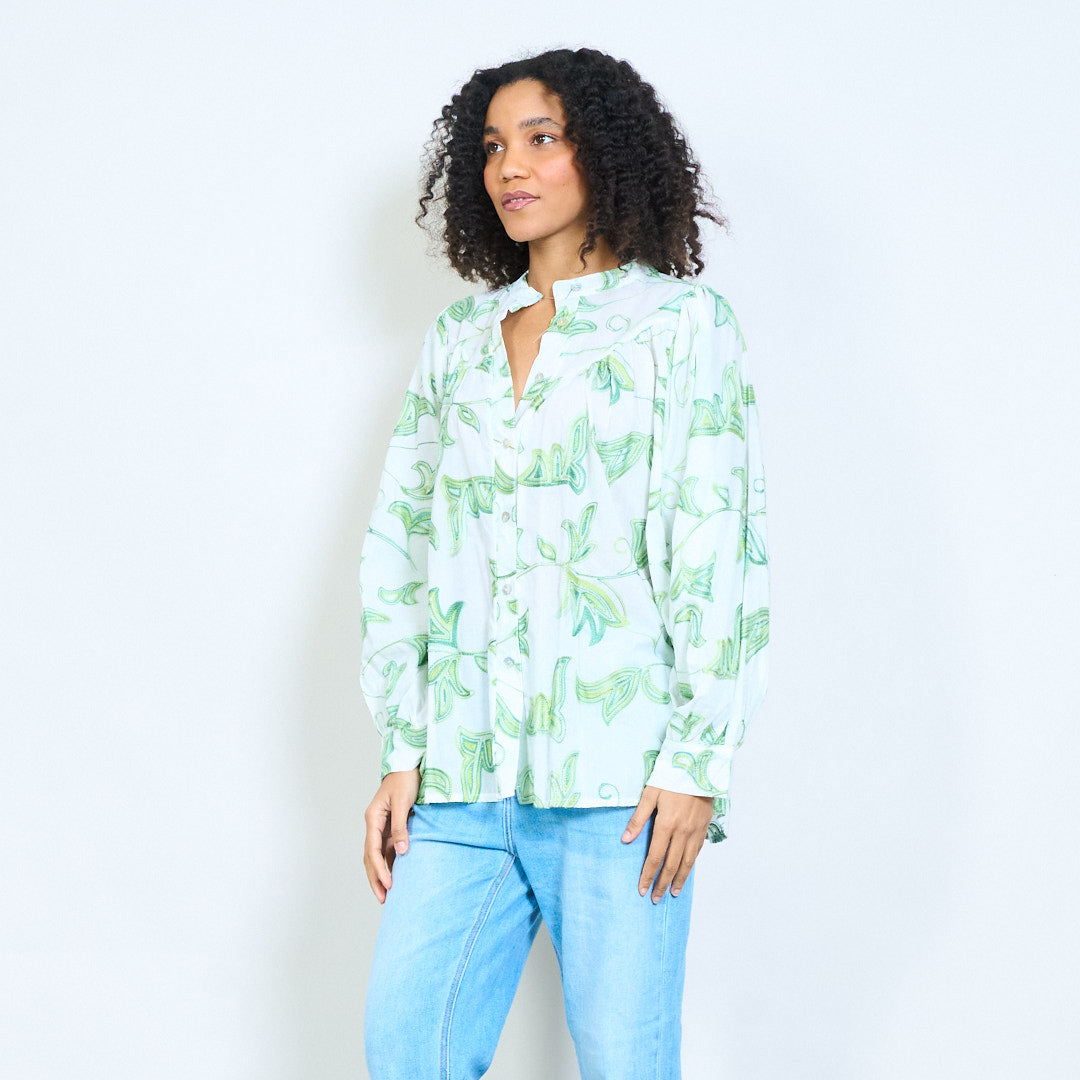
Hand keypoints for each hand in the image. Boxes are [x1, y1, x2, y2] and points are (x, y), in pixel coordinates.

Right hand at [363, 767, 420, 903]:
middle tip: (383, 899)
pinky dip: (390, 862)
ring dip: (381, 873)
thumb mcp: (402, 803)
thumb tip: (402, 852)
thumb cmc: (405, 780)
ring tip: (387, 893)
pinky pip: (387, 849)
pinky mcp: (392, 826)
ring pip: (377, 855)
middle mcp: (374, 824)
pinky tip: (396, 875)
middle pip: (370, 857)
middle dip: (375, 878)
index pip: (372, 850)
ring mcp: (382, 826)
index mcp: (373, 818)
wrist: (410, 764)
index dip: (379, 870)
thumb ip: (400, 827)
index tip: (388, 886)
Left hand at [622, 785, 712, 901]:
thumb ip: (638, 818)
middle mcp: (683, 831)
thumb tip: (625, 840)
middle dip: (662, 883)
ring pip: (688, 862)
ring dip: (680, 879)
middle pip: (672, 865)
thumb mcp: (650, 793)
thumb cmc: (671, 777)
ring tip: (673, 893)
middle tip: (655, 898)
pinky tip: (686, 871)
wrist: (698, 767)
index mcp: (667, 824)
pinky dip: (691, 865)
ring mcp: (696, 831)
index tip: (642, 889)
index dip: (648, 875)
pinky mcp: (704, 827)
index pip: (656, 857)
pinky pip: (697, 851)